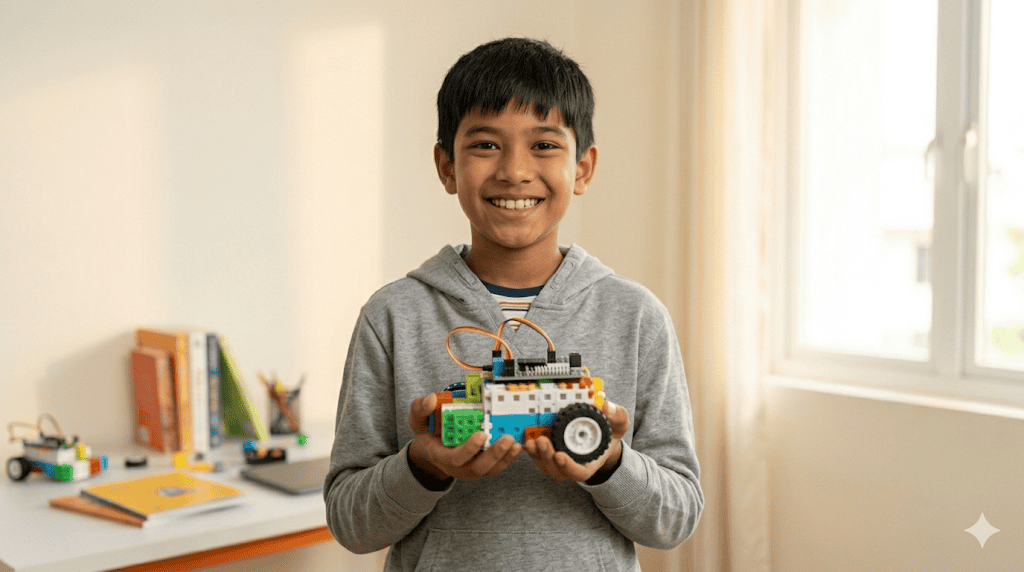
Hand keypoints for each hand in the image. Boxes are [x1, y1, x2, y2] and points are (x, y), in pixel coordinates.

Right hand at [407, 393, 521, 489]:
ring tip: (516, 443)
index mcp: (441, 455)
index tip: (482, 434)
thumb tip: (431, 399)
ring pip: (490, 470)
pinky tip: (518, 446)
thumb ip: (420, 409)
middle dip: (494, 454)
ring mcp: (470, 469)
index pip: (456, 458)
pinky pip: (497, 467)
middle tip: (507, 438)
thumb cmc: (427, 433)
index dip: (470, 449)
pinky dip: (508, 458)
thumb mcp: (417, 420)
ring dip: (505, 457)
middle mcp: (457, 467)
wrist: (432, 449)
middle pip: (478, 468)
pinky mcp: (482, 467)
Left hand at [523, 400, 629, 483]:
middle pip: (556, 470)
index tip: (560, 456)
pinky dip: (530, 447)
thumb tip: (606, 406)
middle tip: (542, 441)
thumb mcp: (619, 422)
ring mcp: (558, 460)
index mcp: (589, 463)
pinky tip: (526, 436)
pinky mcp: (548, 451)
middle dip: (547, 457)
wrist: (601, 432)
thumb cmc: (610, 430)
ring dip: (536, 453)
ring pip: (544, 463)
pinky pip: (537, 454)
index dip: (568, 467)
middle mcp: (571, 465)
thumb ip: (617, 415)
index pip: (577, 472)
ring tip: (531, 439)